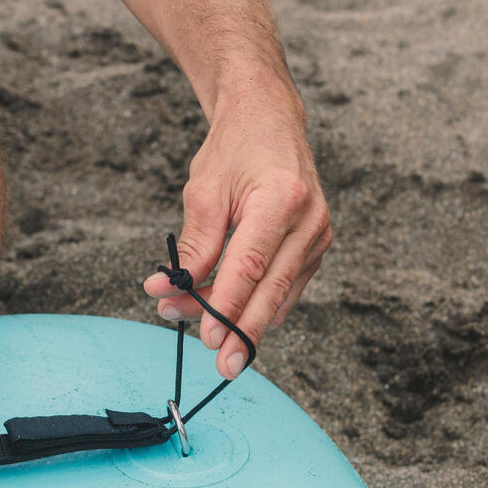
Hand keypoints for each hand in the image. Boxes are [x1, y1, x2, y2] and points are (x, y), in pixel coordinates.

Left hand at [144, 79, 330, 377]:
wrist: (269, 120)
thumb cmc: (234, 151)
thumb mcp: (203, 191)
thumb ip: (193, 245)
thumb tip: (169, 289)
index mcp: (281, 199)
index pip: (250, 266)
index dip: (227, 306)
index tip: (206, 337)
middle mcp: (309, 221)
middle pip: (273, 291)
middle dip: (243, 333)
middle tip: (223, 366)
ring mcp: (318, 236)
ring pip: (279, 296)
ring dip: (240, 318)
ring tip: (199, 327)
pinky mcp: (316, 248)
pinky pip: (286, 289)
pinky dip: (256, 304)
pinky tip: (227, 312)